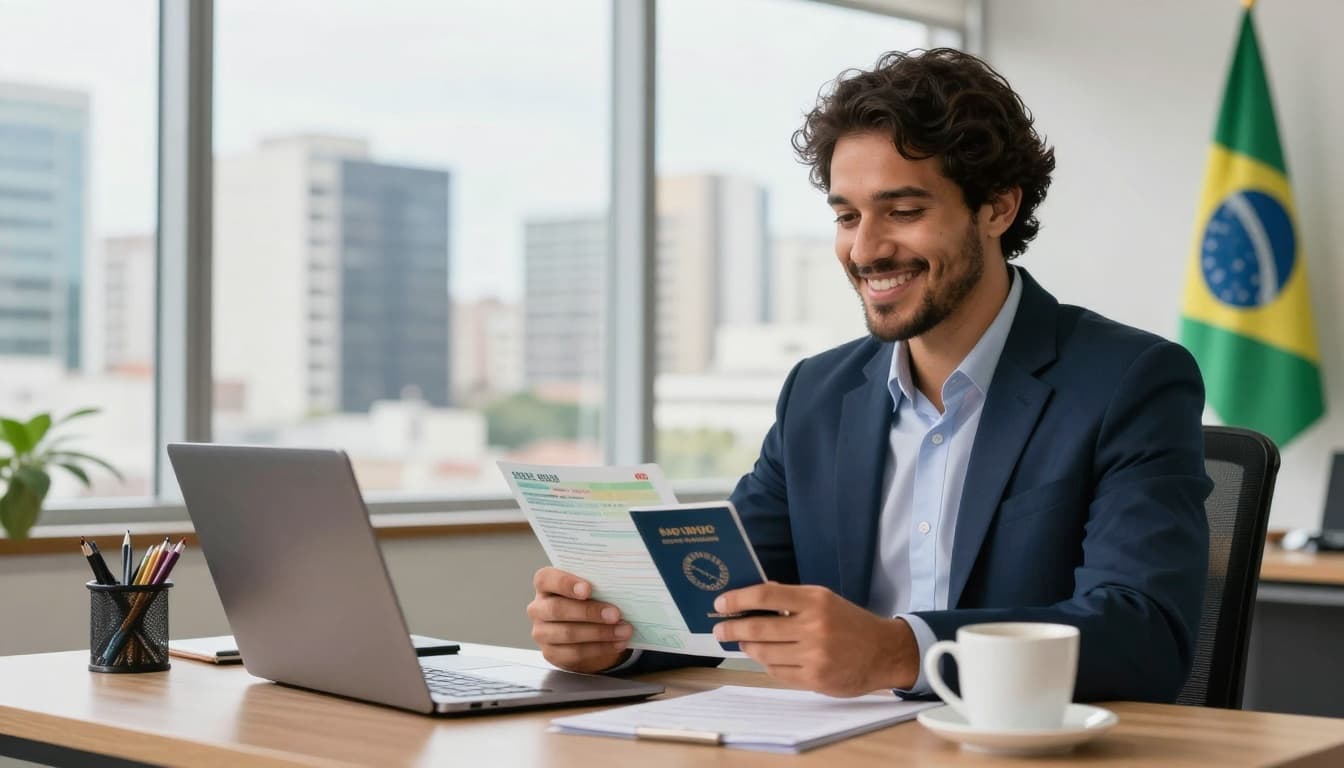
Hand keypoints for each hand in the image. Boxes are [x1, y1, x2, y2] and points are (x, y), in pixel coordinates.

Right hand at [527, 567, 633, 672]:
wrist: (582, 630)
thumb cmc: (586, 600)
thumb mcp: (589, 587)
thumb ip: (596, 583)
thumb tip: (619, 583)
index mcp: (545, 584)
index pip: (546, 579)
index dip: (566, 583)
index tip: (588, 589)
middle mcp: (538, 608)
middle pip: (558, 609)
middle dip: (589, 612)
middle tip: (615, 614)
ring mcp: (541, 632)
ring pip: (568, 633)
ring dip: (600, 633)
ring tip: (624, 630)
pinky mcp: (551, 653)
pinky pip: (575, 652)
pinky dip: (600, 648)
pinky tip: (617, 643)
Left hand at [713, 583, 919, 696]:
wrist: (884, 652)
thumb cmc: (849, 623)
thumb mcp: (825, 600)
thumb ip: (791, 599)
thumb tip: (753, 598)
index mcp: (815, 600)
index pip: (766, 595)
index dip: (738, 599)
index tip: (720, 603)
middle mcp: (814, 626)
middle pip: (759, 627)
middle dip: (732, 628)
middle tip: (719, 629)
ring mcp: (814, 655)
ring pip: (764, 652)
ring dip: (748, 647)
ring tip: (743, 642)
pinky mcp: (814, 678)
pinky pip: (777, 672)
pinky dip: (767, 664)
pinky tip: (767, 657)